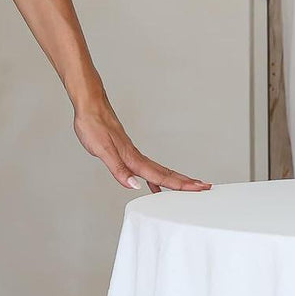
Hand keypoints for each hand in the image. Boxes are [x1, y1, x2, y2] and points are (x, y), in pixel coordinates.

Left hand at [73, 93, 210, 193]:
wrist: (90, 105)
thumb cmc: (93, 125)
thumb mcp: (102, 149)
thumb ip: (119, 169)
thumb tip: (135, 185)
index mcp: (132, 158)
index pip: (160, 176)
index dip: (179, 185)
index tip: (197, 189)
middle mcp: (135, 155)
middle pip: (165, 173)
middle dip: (184, 182)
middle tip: (204, 188)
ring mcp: (132, 152)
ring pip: (158, 169)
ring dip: (173, 180)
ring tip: (187, 188)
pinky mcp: (125, 149)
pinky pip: (145, 166)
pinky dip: (153, 177)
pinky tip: (152, 184)